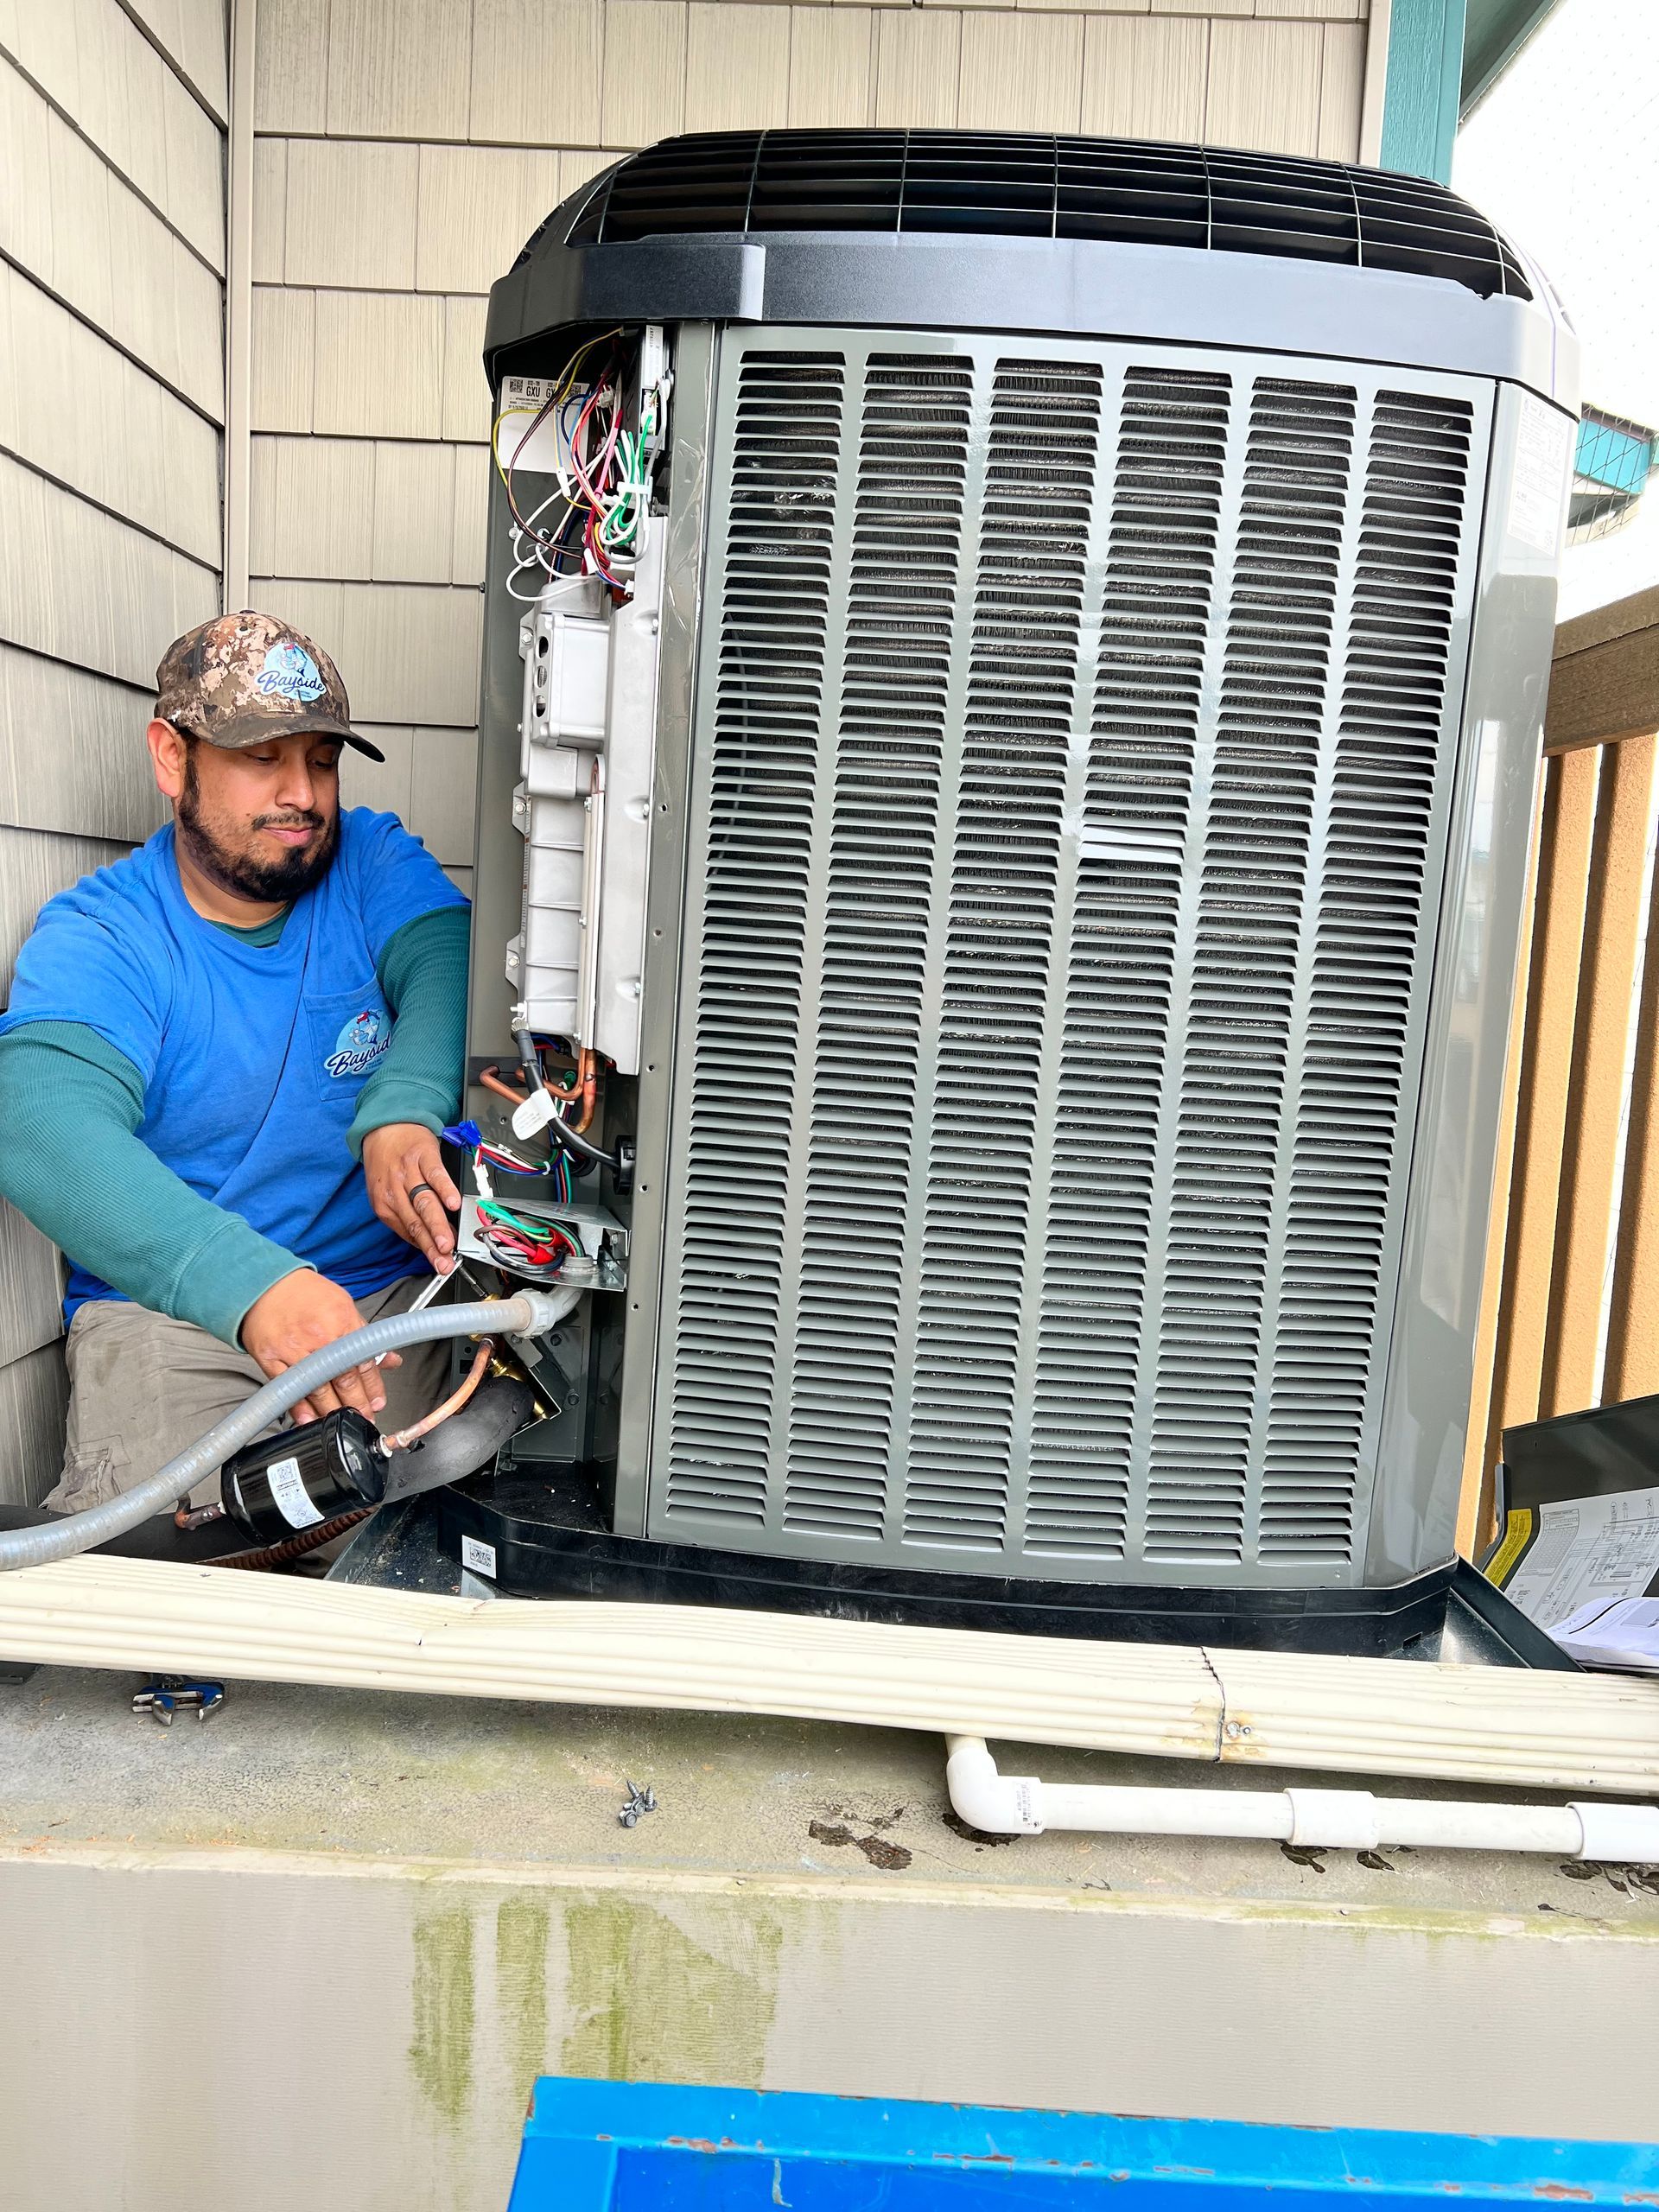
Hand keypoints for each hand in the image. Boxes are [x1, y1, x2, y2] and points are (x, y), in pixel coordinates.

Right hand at [240, 1269, 397, 1425]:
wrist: (266, 1285)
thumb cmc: (305, 1294)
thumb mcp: (343, 1306)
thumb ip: (365, 1334)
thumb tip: (388, 1359)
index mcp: (342, 1323)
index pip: (364, 1363)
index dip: (373, 1388)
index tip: (377, 1403)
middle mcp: (320, 1339)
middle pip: (344, 1380)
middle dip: (357, 1405)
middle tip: (365, 1419)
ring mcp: (295, 1351)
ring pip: (318, 1389)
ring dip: (333, 1411)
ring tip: (342, 1422)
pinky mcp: (272, 1360)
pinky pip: (290, 1389)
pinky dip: (299, 1407)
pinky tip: (309, 1419)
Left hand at [362, 1122, 459, 1273]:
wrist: (386, 1123)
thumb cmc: (387, 1159)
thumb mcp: (385, 1189)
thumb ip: (402, 1214)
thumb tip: (424, 1238)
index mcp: (383, 1202)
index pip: (406, 1231)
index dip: (424, 1248)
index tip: (438, 1262)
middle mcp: (394, 1189)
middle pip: (415, 1221)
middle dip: (430, 1245)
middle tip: (443, 1262)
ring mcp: (409, 1172)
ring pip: (424, 1204)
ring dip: (436, 1225)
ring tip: (447, 1243)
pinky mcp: (424, 1156)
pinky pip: (435, 1175)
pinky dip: (444, 1190)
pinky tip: (453, 1203)